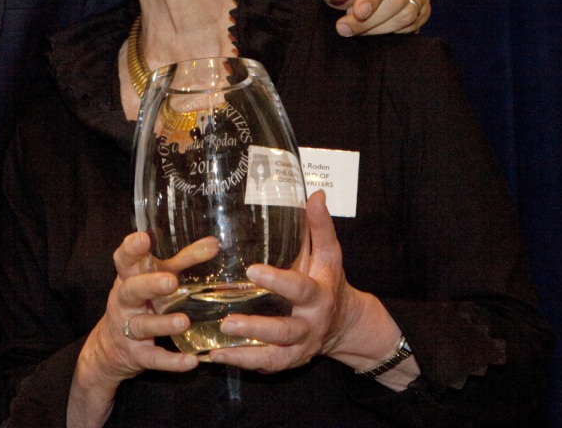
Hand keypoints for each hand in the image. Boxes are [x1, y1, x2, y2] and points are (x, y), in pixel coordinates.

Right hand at [68, 233, 215, 426]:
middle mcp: (125, 302)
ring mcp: (129, 329)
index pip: (124, 260)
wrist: (109, 348)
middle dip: (149, 285)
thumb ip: (183, 260)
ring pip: (142, 325)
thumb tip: (214, 243)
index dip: (131, 249)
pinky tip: (190, 361)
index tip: (143, 238)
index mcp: (128, 279)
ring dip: (163, 324)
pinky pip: (154, 358)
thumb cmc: (141, 302)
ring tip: (183, 322)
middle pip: (131, 291)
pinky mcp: (137, 355)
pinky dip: (171, 361)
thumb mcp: (155, 278)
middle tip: (170, 282)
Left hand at [210, 193, 413, 387]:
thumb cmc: (329, 282)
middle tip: (227, 321)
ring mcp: (298, 348)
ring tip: (218, 344)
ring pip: (273, 355)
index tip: (252, 270)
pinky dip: (241, 363)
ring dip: (245, 353)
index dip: (278, 281)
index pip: (300, 289)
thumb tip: (314, 195)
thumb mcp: (329, 255)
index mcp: (319, 296)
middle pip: (284, 330)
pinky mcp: (287, 362)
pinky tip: (215, 356)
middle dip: (257, 327)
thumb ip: (320, 227)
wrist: (345, 324)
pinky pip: (265, 366)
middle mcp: (309, 325)